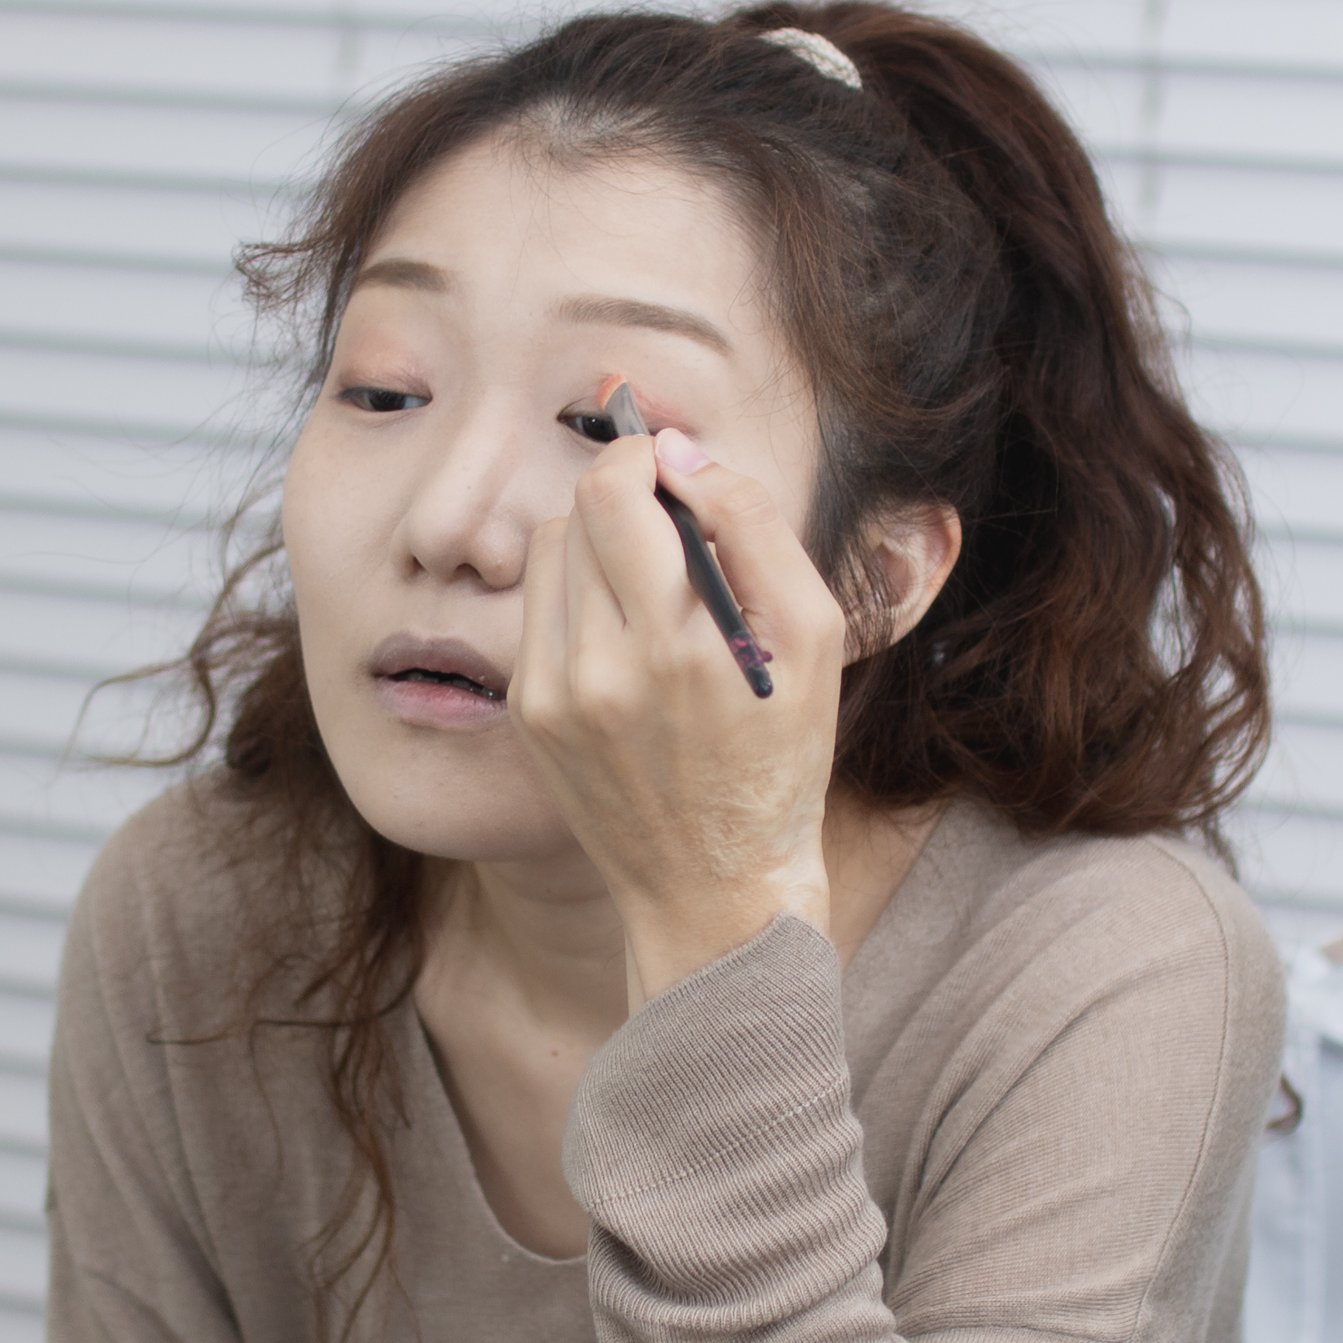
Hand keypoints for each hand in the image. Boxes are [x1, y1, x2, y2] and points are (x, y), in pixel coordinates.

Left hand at [511, 425, 844, 1000]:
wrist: (716, 888)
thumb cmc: (779, 757)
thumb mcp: (812, 638)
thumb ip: (753, 526)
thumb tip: (680, 454)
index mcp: (679, 646)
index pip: (617, 492)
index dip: (645, 459)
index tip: (676, 471)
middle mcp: (601, 669)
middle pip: (579, 511)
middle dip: (625, 496)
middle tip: (671, 525)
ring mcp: (554, 694)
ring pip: (552, 552)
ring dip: (599, 545)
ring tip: (652, 591)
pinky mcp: (530, 714)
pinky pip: (539, 610)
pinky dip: (580, 602)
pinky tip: (626, 642)